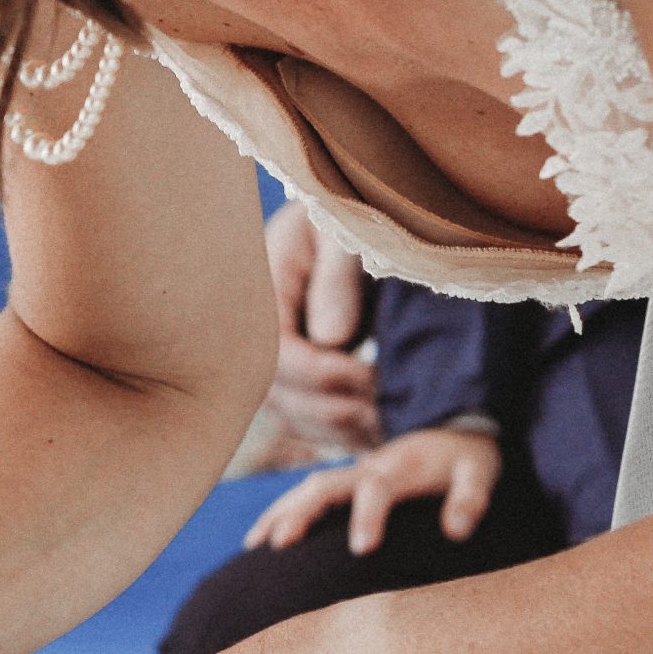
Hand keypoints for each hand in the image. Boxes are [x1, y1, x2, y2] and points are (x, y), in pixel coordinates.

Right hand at [245, 426, 502, 554]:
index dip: (368, 516)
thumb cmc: (466, 459)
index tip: (361, 549)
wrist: (455, 427)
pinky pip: (306, 494)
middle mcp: (368, 469)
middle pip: (325, 486)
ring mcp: (353, 474)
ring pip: (308, 489)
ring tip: (255, 546)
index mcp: (400, 469)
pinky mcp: (347, 483)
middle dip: (301, 513)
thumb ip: (470, 499)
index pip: (377, 489)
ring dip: (280, 513)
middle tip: (279, 544)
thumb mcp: (479, 474)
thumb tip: (457, 531)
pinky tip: (261, 538)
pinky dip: (281, 512)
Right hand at [262, 202, 378, 454]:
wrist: (343, 228)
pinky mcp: (293, 386)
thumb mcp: (344, 233)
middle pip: (287, 399)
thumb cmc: (348, 218)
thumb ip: (339, 277)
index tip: (378, 380)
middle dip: (343, 411)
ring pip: (299, 421)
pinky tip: (383, 432)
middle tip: (398, 415)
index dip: (329, 375)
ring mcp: (271, 367)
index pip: (281, 356)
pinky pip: (310, 425)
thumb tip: (332, 337)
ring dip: (347, 430)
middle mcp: (254, 340)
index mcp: (262, 294)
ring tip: (397, 428)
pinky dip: (345, 435)